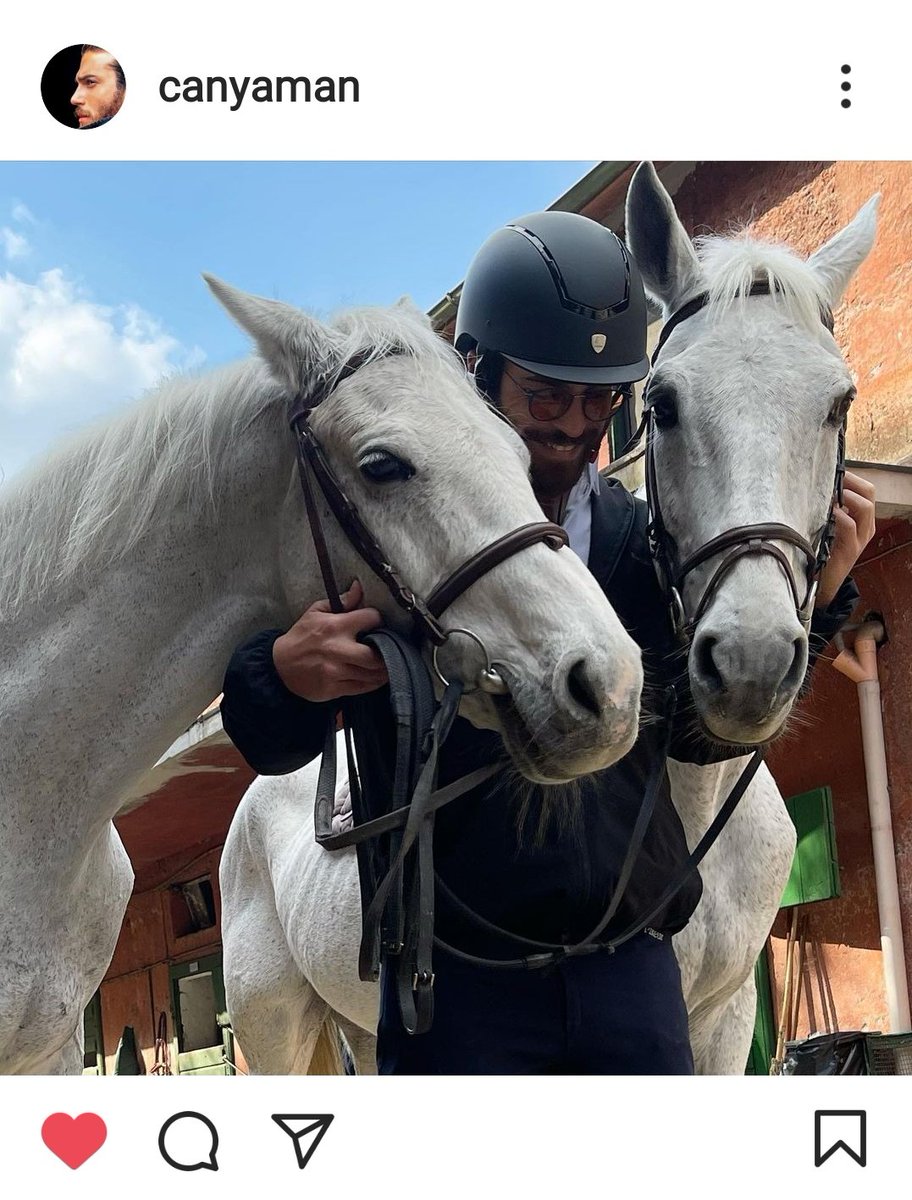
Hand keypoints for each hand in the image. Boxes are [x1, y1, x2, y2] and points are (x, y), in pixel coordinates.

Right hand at [272, 580, 387, 700]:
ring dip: (383, 669)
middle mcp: (337, 650)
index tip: (377, 623)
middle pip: (376, 655)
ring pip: (372, 674)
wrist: (279, 667)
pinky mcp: (334, 689)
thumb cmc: (301, 637)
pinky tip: (376, 676)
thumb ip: (341, 601)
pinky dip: (373, 682)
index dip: (377, 619)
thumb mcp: (316, 612)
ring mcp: (336, 672)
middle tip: (391, 648)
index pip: (371, 619)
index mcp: (334, 627)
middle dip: (387, 652)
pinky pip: (363, 687)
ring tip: (388, 663)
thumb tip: (360, 587)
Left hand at [815, 471, 875, 606]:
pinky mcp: (849, 551)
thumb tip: (817, 487)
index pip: (866, 489)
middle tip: (834, 476)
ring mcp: (859, 539)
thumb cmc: (822, 551)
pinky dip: (841, 516)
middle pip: (869, 493)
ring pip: (865, 507)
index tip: (833, 470)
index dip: (852, 477)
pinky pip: (850, 527)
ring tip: (833, 491)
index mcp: (861, 519)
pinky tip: (829, 511)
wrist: (822, 584)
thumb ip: (827, 510)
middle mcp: (865, 527)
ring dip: (848, 496)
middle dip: (852, 481)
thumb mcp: (827, 526)